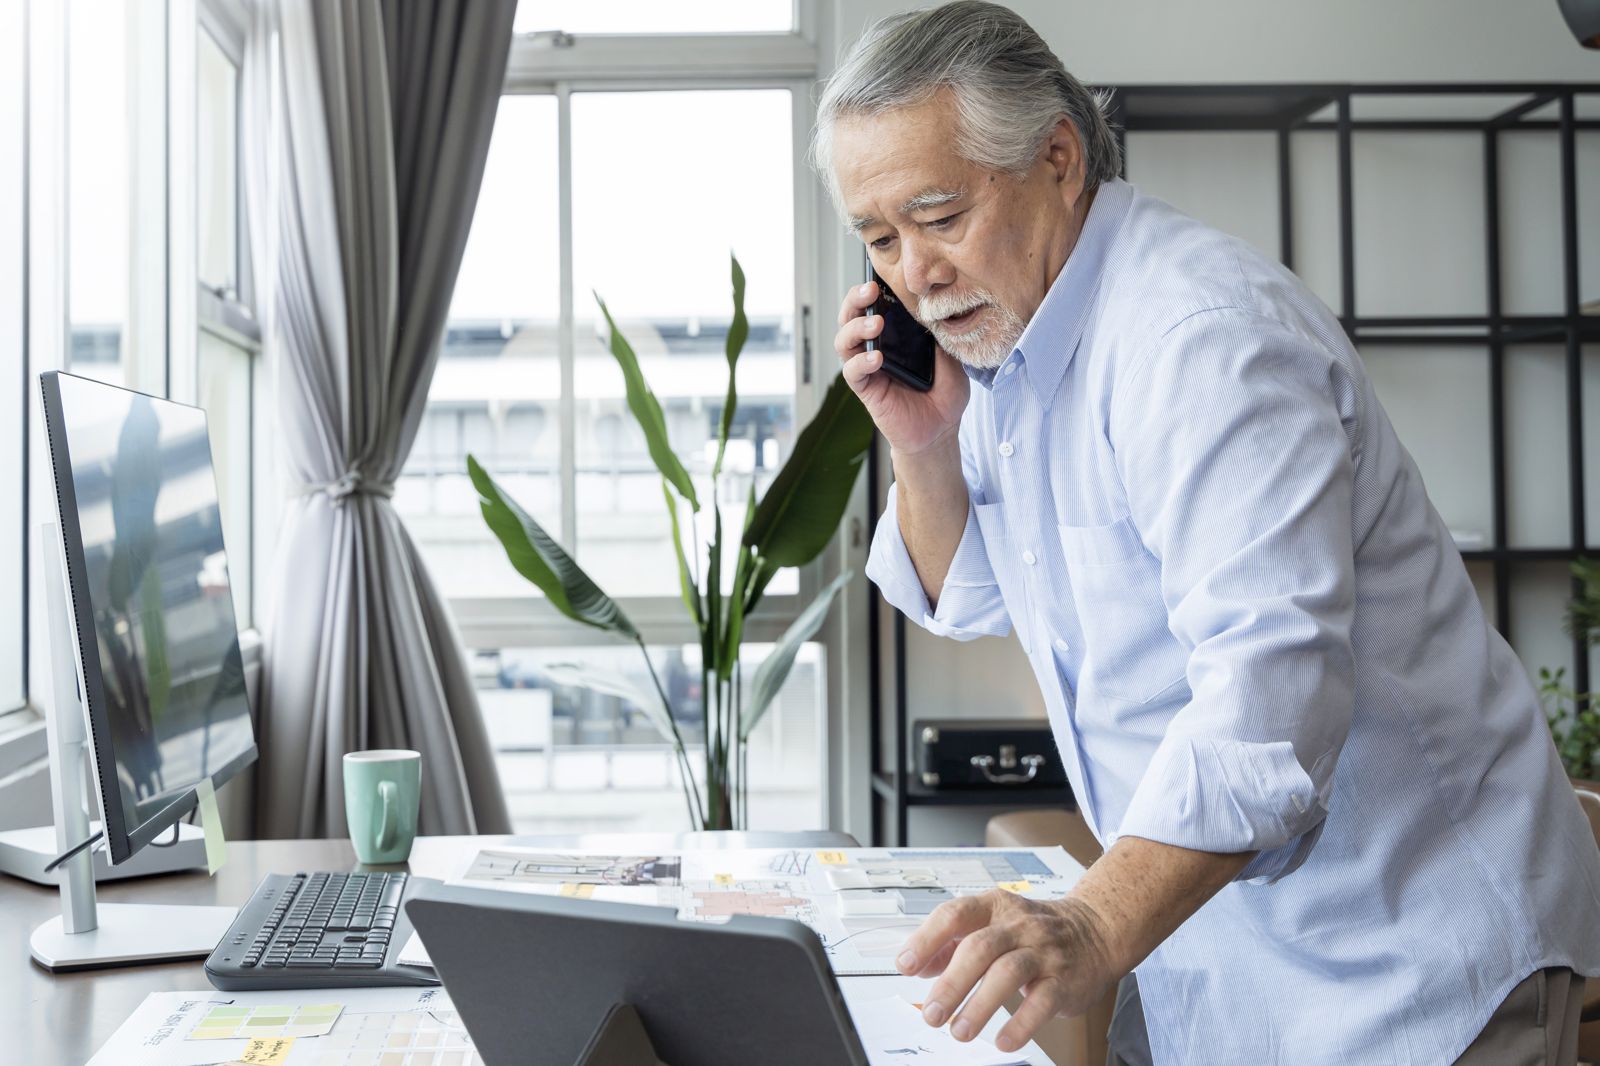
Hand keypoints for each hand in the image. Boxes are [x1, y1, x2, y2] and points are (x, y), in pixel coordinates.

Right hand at [834, 280, 969, 456]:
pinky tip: (876, 359)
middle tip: (870, 291)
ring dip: (855, 328)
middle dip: (855, 301)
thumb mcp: (950, 355)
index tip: (879, 278)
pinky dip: (861, 363)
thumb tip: (931, 308)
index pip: (873, 306)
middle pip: (850, 318)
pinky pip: (852, 373)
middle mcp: (875, 347)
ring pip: (844, 342)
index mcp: (893, 335)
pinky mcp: (867, 390)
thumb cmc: (944, 392)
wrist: (942, 429)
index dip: (870, 290)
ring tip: (874, 324)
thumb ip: (937, 334)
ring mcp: (868, 368)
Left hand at [894, 890, 1116, 1053]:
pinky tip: (1003, 1040)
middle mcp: (1018, 925)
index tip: (905, 965)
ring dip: (980, 1005)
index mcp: (993, 907)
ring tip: (959, 1031)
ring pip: (1008, 972)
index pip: (955, 915)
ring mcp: (1043, 951)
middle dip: (951, 983)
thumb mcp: (992, 924)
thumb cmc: (1033, 930)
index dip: (927, 939)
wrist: (1095, 930)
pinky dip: (1021, 1023)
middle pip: (979, 948)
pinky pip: (1042, 1001)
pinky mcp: (1064, 979)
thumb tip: (917, 966)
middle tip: (932, 1013)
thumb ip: (952, 942)